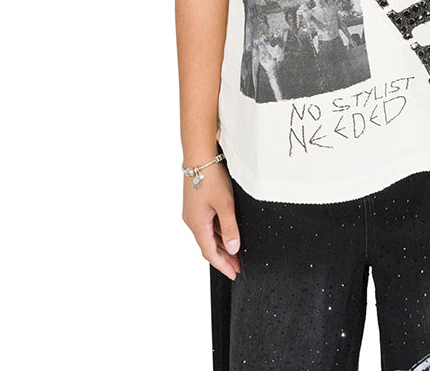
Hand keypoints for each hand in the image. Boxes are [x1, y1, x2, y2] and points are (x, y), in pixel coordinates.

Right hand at [182, 163, 240, 280]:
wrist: (199, 155)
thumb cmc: (210, 176)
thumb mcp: (225, 203)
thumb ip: (230, 228)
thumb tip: (233, 249)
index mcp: (197, 224)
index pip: (210, 253)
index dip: (223, 265)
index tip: (234, 274)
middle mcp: (192, 221)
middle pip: (208, 246)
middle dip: (224, 258)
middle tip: (238, 267)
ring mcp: (193, 213)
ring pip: (208, 235)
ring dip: (222, 245)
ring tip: (237, 253)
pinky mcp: (196, 205)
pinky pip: (207, 225)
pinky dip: (218, 233)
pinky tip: (228, 233)